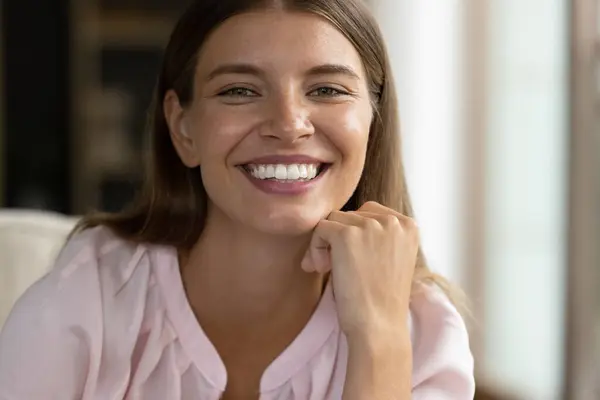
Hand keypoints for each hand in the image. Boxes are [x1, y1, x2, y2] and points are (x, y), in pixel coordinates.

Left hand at [301, 201, 418, 339]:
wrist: (379, 326)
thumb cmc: (381, 299)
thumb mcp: (390, 258)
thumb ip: (377, 236)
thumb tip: (340, 222)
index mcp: (408, 226)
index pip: (370, 212)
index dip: (355, 233)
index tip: (351, 259)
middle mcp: (392, 221)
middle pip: (350, 215)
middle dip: (338, 238)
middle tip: (334, 266)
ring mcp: (370, 226)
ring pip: (333, 220)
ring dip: (325, 244)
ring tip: (327, 269)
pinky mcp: (347, 235)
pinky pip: (320, 229)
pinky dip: (314, 248)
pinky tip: (320, 269)